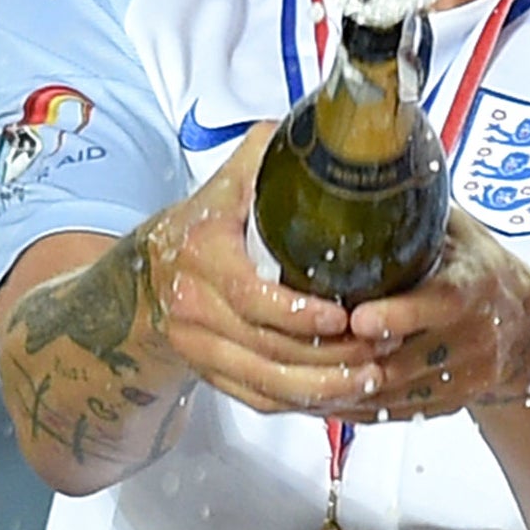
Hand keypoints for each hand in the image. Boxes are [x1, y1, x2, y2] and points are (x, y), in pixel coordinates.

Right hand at [144, 122, 380, 414]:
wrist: (148, 272)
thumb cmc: (205, 221)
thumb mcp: (230, 178)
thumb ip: (269, 153)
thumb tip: (327, 126)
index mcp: (202, 255)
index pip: (250, 295)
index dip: (298, 313)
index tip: (344, 316)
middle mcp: (192, 307)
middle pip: (266, 348)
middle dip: (328, 355)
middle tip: (381, 348)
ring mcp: (198, 346)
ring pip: (264, 383)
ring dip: (321, 387)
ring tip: (371, 376)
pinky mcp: (208, 374)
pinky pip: (256, 399)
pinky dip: (300, 403)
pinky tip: (340, 395)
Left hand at [308, 207, 529, 424]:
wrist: (525, 329)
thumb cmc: (474, 267)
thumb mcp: (456, 230)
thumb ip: (412, 210)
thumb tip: (352, 163)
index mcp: (474, 285)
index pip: (442, 303)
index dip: (401, 314)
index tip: (359, 316)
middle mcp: (473, 337)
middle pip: (407, 359)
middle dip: (351, 357)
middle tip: (299, 346)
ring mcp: (461, 378)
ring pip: (392, 394)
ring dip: (341, 387)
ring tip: (292, 371)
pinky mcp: (446, 406)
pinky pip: (390, 415)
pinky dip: (350, 408)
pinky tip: (314, 392)